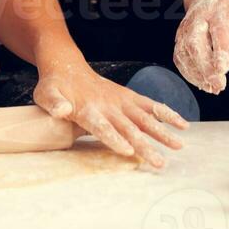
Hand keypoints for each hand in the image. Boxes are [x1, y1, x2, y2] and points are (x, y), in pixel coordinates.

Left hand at [33, 60, 186, 168]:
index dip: (114, 138)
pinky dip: (166, 114)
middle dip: (144, 145)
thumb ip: (53, 103)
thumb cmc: (54, 86)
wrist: (66, 66)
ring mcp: (120, 101)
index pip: (102, 126)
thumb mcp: (45, 94)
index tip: (128, 151)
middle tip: (159, 163)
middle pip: (129, 128)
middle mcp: (108, 106)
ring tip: (178, 147)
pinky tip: (182, 125)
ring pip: (145, 118)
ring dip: (162, 132)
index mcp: (87, 109)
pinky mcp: (128, 97)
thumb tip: (62, 111)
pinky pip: (150, 106)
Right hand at [173, 0, 228, 93]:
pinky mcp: (179, 38)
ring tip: (214, 88)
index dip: (220, 51)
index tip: (223, 69)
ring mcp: (186, 28)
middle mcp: (199, 19)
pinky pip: (179, 58)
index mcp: (221, 11)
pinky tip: (204, 83)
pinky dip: (189, 73)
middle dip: (206, 68)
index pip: (218, 32)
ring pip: (184, 53)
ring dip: (197, 74)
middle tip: (220, 85)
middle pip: (196, 44)